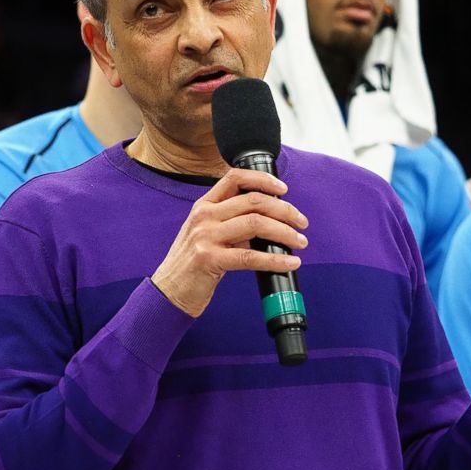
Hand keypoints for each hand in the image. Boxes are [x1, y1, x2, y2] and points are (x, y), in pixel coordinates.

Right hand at [151, 168, 308, 316]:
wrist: (169, 291)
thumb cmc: (192, 263)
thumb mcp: (207, 234)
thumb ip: (233, 223)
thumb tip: (271, 222)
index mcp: (204, 205)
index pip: (235, 178)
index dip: (263, 179)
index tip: (283, 190)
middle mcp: (204, 216)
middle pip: (253, 201)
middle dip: (285, 210)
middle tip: (302, 223)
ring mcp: (205, 236)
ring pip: (256, 224)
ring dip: (285, 232)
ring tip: (300, 242)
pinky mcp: (209, 259)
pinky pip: (250, 256)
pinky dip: (275, 259)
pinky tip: (289, 263)